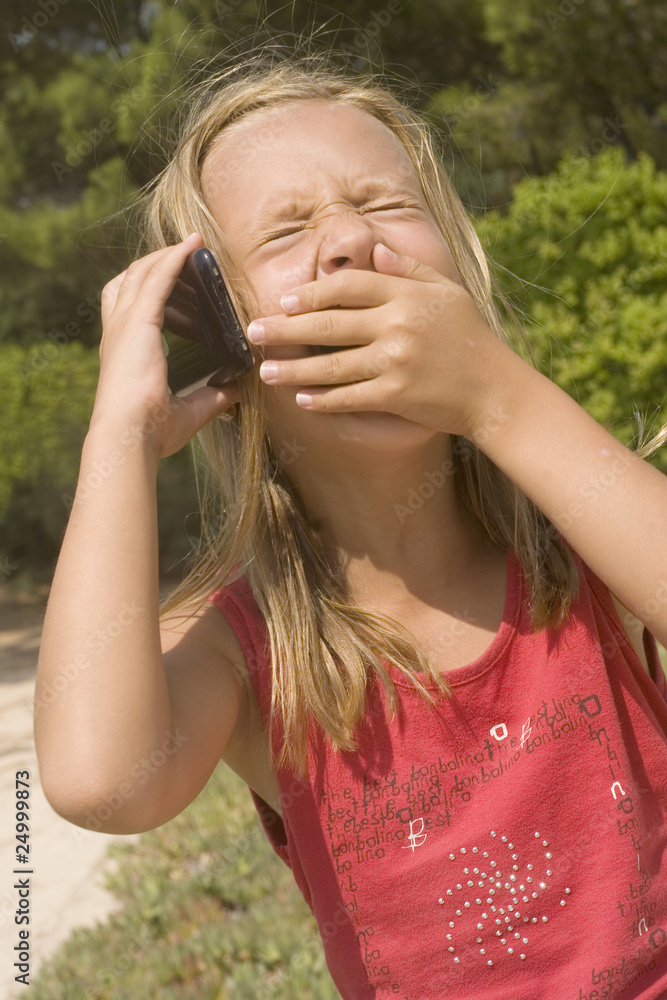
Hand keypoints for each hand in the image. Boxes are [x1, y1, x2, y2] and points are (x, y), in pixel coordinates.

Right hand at [92, 234, 241, 458]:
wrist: (129, 436)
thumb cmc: (151, 431)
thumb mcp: (190, 411)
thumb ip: (213, 396)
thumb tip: (237, 390)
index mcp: (124, 352)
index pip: (131, 306)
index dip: (150, 288)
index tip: (177, 280)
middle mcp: (118, 332)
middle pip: (131, 280)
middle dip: (157, 264)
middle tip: (189, 257)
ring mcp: (124, 324)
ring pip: (142, 273)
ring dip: (167, 256)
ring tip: (193, 246)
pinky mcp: (138, 321)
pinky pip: (158, 278)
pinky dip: (174, 259)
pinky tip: (192, 247)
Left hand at [246, 243, 510, 437]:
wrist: (495, 389)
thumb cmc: (470, 338)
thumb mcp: (446, 292)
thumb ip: (408, 269)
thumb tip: (374, 251)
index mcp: (406, 295)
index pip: (347, 287)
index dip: (311, 292)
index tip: (284, 301)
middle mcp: (397, 325)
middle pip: (329, 323)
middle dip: (285, 328)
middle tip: (253, 332)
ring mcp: (396, 362)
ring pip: (333, 364)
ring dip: (294, 368)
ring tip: (265, 370)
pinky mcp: (397, 395)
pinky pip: (351, 397)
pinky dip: (324, 399)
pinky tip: (301, 400)